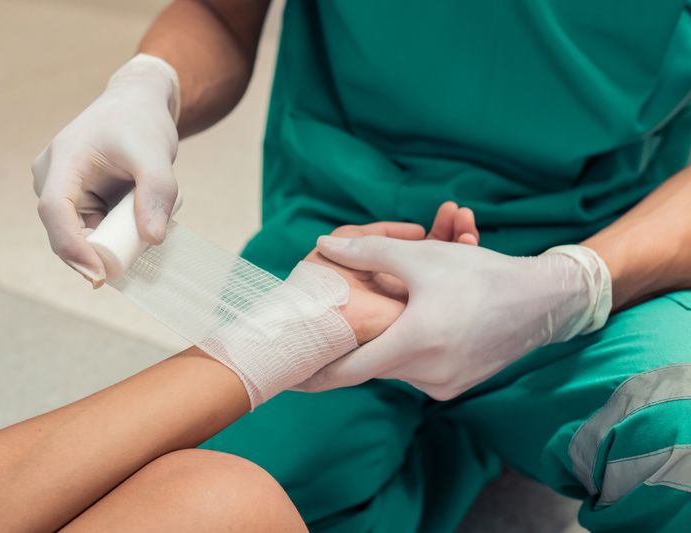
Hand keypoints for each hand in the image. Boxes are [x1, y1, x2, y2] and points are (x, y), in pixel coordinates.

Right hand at [31, 54, 180, 286]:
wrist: (137, 105)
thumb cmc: (141, 122)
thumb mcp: (156, 154)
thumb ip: (156, 193)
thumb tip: (153, 239)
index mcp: (63, 160)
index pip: (55, 211)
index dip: (72, 246)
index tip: (98, 273)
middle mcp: (53, 178)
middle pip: (65, 231)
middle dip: (97, 252)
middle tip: (136, 260)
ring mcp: (63, 191)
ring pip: (82, 235)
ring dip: (111, 242)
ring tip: (144, 225)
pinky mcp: (77, 201)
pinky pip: (93, 229)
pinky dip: (115, 235)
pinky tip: (139, 225)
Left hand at [212, 201, 479, 407]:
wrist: (547, 300)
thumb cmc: (482, 275)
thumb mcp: (421, 256)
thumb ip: (366, 252)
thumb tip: (323, 246)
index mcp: (412, 345)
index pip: (346, 371)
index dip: (314, 373)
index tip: (287, 377)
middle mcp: (426, 375)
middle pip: (371, 360)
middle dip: (358, 334)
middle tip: (335, 320)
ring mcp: (443, 385)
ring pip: (396, 358)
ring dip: (391, 330)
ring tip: (403, 299)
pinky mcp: (458, 385)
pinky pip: (419, 364)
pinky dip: (413, 340)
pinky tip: (425, 313)